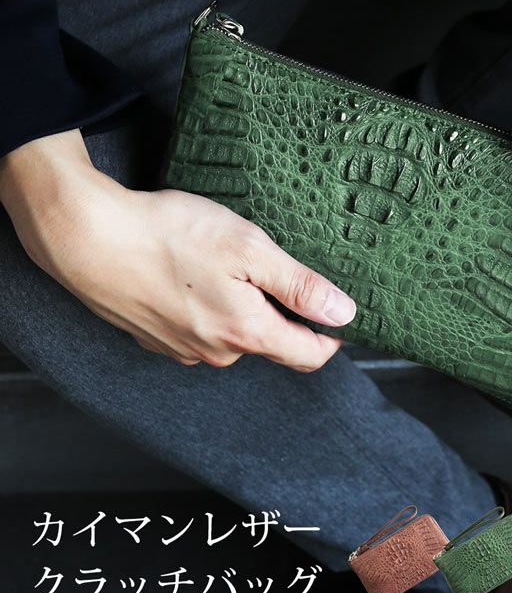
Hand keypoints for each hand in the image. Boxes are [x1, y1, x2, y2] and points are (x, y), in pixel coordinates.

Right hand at [0, 129, 356, 369]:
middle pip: (271, 342)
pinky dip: (208, 308)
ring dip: (242, 308)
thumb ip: (300, 286)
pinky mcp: (156, 338)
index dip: (332, 336)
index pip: (309, 355)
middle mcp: (216, 352)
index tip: (339, 313)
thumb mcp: (250, 250)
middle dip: (283, 313)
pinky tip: (194, 276)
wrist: (87, 238)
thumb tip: (343, 313)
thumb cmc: (169, 236)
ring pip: (233, 334)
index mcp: (246, 333)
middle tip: (276, 270)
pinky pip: (200, 329)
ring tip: (229, 267)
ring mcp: (182, 349)